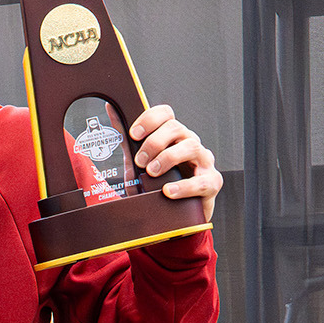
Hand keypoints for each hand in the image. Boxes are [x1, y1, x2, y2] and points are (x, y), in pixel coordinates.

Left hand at [129, 105, 221, 219]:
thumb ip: (127, 139)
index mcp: (173, 136)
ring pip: (192, 147)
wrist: (174, 213)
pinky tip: (168, 191)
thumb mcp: (138, 162)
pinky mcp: (212, 182)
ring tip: (152, 173)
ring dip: (168, 158)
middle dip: (154, 143)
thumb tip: (111, 109)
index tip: (134, 134)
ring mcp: (204, 161)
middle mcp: (190, 143)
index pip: (166, 114)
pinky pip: (202, 181)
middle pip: (176, 128)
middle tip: (139, 161)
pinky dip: (184, 186)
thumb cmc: (157, 183)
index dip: (150, 119)